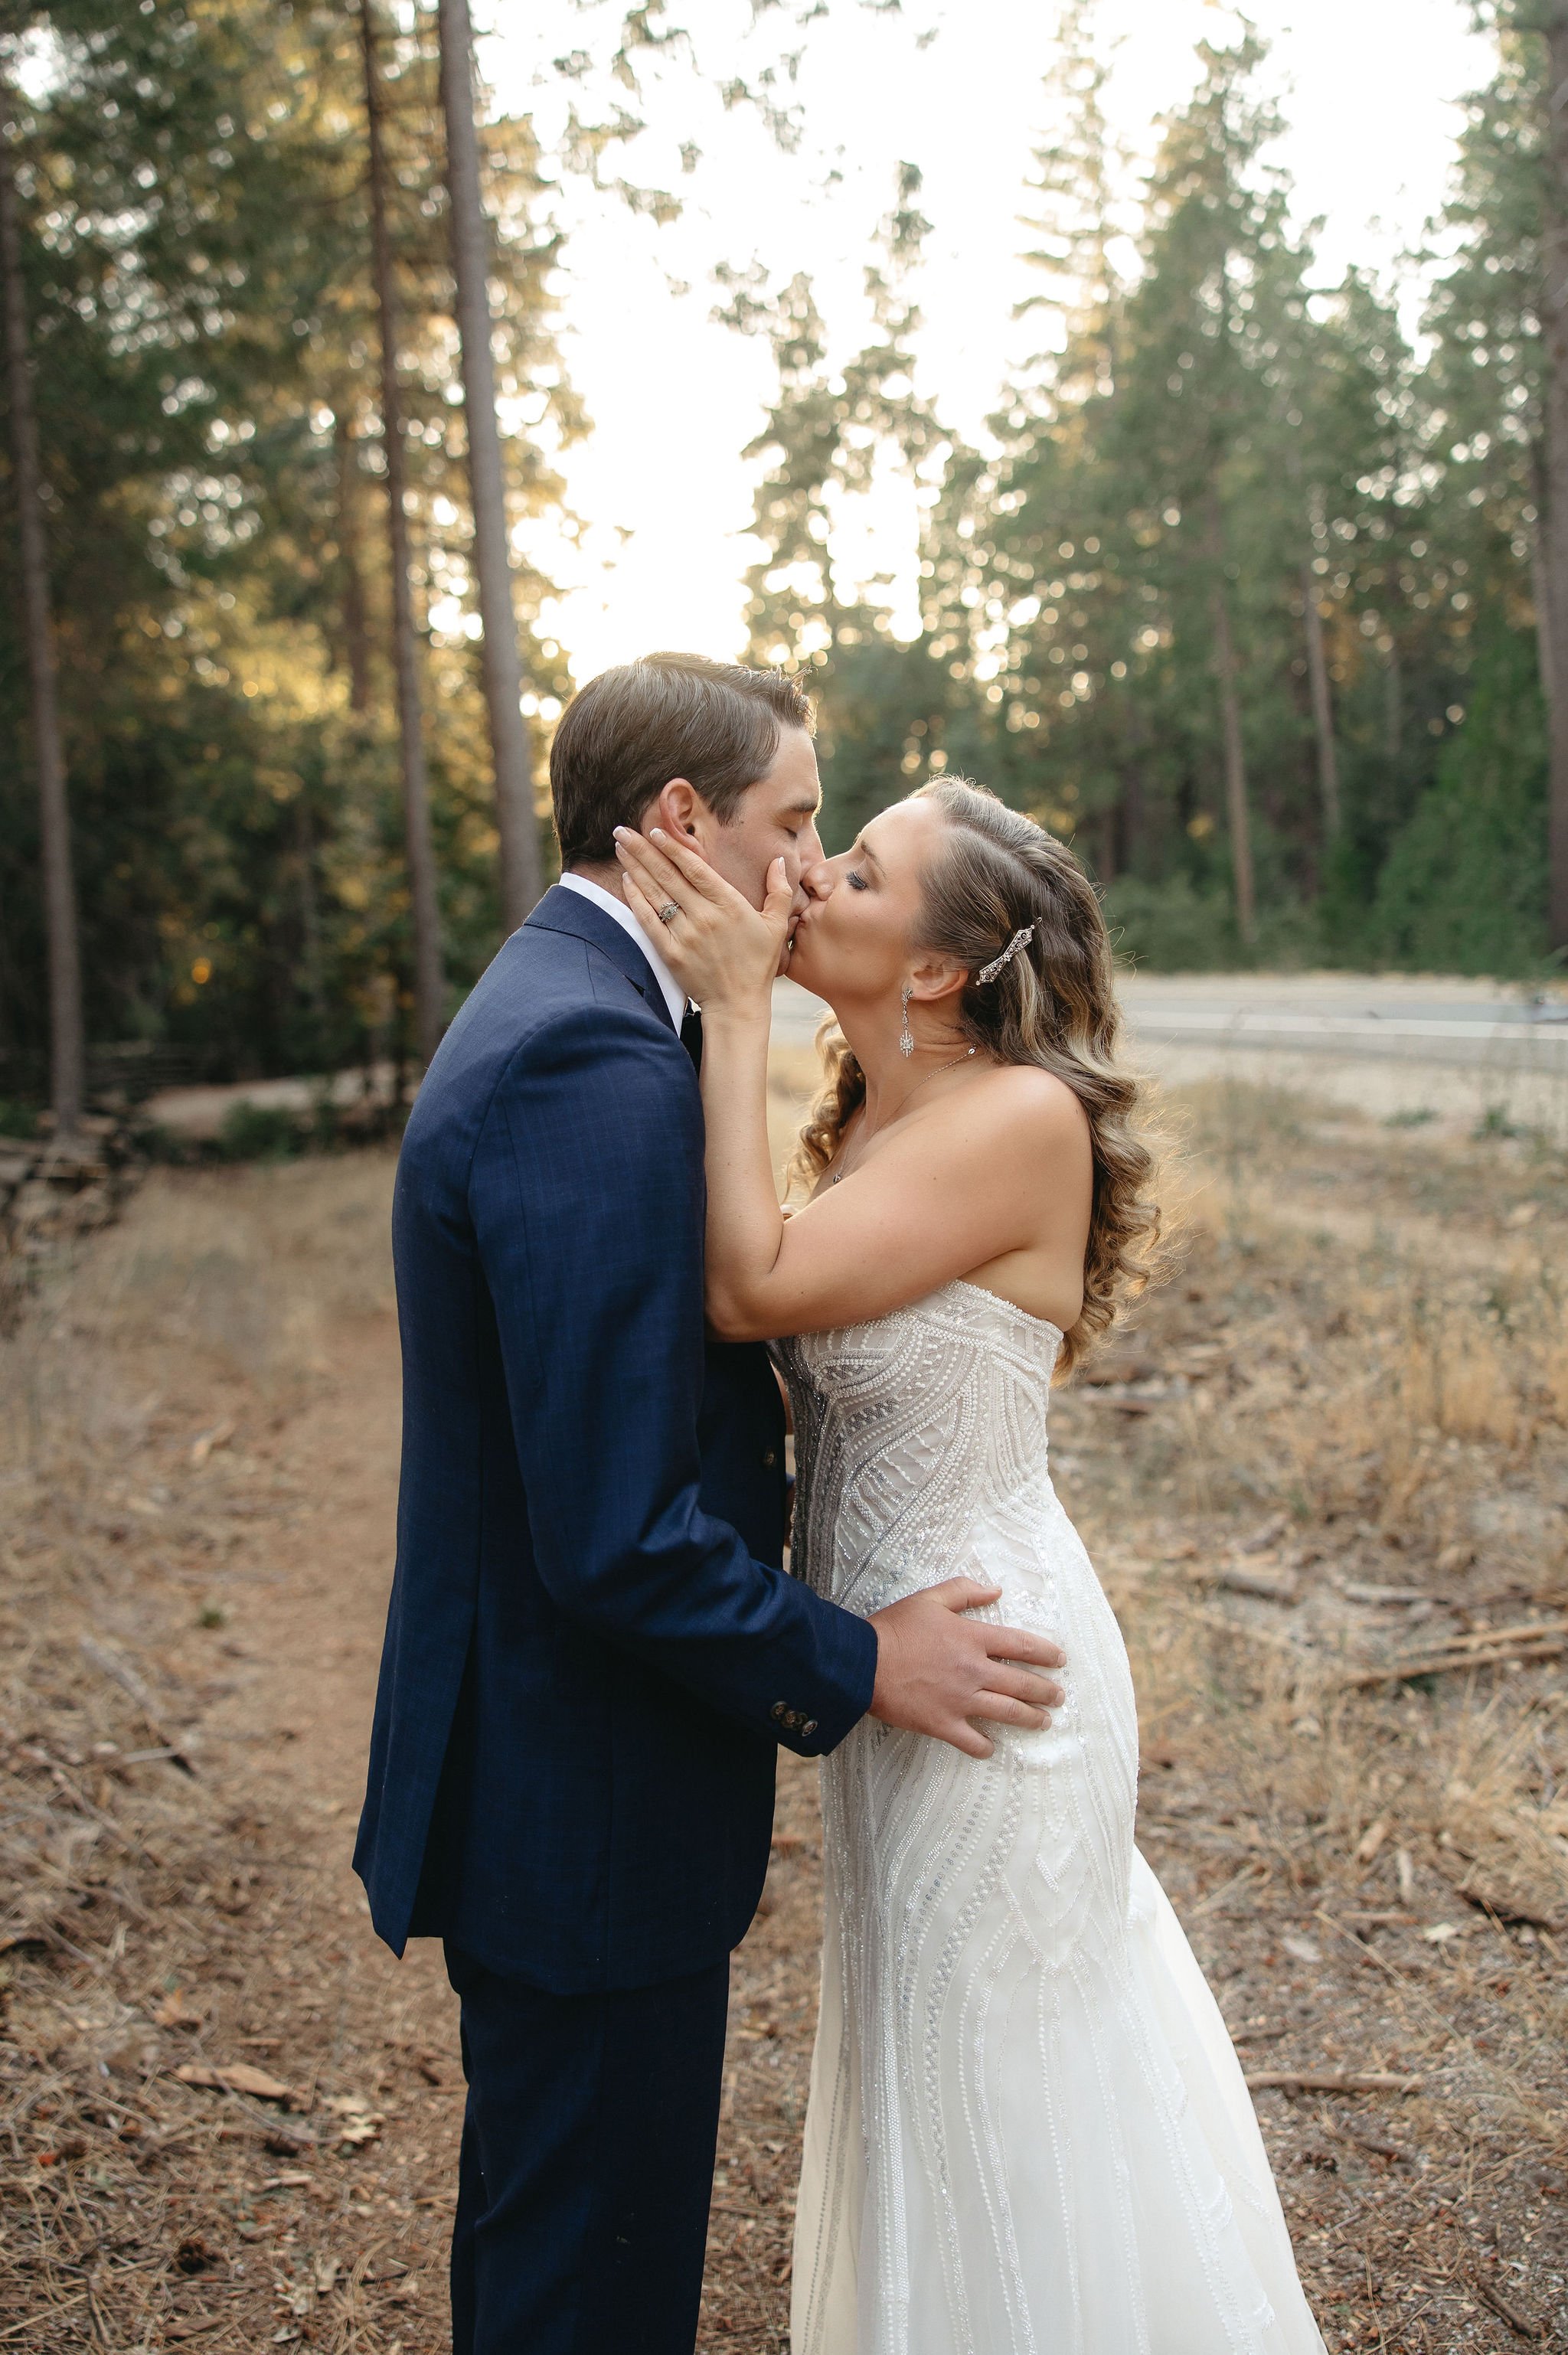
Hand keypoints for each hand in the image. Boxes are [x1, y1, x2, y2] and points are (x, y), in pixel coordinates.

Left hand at [614, 825, 791, 1013]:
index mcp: (729, 904)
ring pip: (655, 892)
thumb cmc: (758, 964)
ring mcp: (685, 934)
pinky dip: (635, 898)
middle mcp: (704, 915)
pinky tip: (626, 880)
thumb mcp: (777, 926)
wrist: (738, 1004)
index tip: (655, 830)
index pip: (694, 868)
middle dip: (642, 849)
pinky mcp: (670, 952)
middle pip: (667, 874)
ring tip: (620, 846)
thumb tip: (777, 860)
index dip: (673, 847)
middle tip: (623, 830)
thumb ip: (779, 890)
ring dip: (635, 867)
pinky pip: (647, 919)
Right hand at [868, 1580, 1065, 1759]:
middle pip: (1021, 1683)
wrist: (863, 1663)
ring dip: (1030, 1718)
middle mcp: (974, 1671)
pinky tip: (992, 1748)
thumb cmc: (895, 1628)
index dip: (1045, 1653)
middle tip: (1059, 1696)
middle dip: (1046, 1691)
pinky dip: (985, 1747)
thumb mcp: (930, 1598)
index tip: (1060, 1659)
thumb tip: (996, 1590)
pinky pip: (972, 1741)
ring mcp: (960, 1700)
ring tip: (1045, 1722)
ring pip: (1007, 1712)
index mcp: (973, 1639)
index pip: (1021, 1645)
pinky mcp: (943, 1724)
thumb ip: (965, 1591)